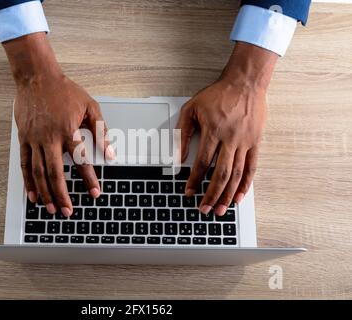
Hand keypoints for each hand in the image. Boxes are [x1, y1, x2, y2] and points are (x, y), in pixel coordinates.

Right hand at [3, 32, 113, 215]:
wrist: (37, 77)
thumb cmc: (65, 91)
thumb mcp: (90, 107)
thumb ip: (101, 131)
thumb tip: (111, 153)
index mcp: (68, 130)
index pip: (80, 161)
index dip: (88, 179)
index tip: (94, 193)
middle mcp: (49, 137)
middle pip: (55, 173)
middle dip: (62, 195)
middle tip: (68, 211)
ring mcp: (34, 139)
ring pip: (38, 172)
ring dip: (45, 192)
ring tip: (51, 209)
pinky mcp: (23, 138)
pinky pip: (25, 164)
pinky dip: (28, 181)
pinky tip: (33, 194)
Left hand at [176, 42, 277, 215]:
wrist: (244, 82)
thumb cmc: (217, 94)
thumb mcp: (191, 108)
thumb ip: (182, 132)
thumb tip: (178, 156)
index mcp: (213, 131)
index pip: (202, 163)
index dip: (194, 180)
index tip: (189, 192)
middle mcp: (230, 139)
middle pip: (220, 174)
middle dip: (210, 195)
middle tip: (204, 208)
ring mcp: (245, 142)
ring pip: (236, 175)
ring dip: (227, 195)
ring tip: (220, 210)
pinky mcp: (255, 142)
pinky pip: (252, 167)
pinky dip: (246, 184)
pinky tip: (239, 196)